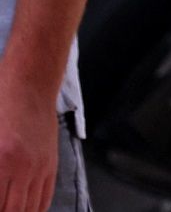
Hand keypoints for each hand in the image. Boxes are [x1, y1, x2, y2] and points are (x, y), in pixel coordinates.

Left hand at [0, 74, 55, 211]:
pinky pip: (45, 196)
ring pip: (31, 209)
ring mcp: (40, 167)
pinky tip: (25, 210)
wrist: (29, 85)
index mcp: (1, 161)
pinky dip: (35, 209)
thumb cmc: (0, 105)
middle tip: (2, 209)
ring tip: (11, 210)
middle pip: (13, 211)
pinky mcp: (51, 163)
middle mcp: (23, 168)